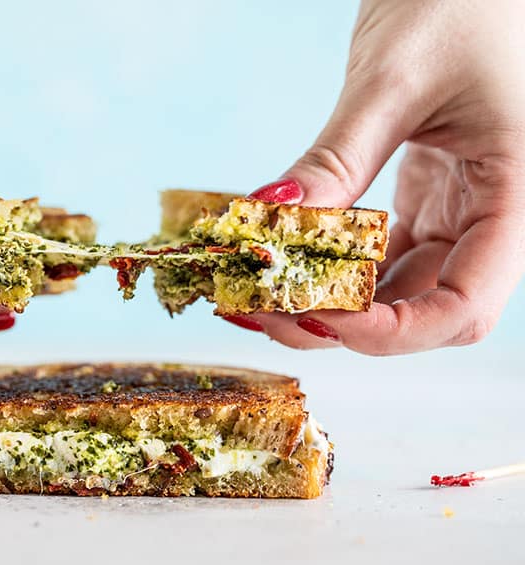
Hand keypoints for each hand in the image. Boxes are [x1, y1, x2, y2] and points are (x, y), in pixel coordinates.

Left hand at [227, 0, 524, 353]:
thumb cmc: (460, 0)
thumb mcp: (393, 81)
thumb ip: (337, 159)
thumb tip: (271, 216)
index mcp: (517, 195)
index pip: (464, 306)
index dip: (392, 332)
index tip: (315, 318)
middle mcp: (493, 215)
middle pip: (425, 309)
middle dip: (347, 324)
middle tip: (269, 311)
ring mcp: (461, 209)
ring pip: (399, 287)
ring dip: (334, 300)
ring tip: (264, 293)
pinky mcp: (428, 196)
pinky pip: (383, 253)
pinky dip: (337, 266)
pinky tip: (290, 262)